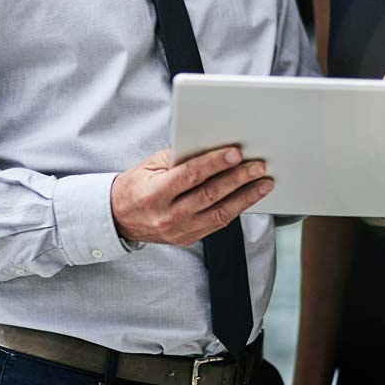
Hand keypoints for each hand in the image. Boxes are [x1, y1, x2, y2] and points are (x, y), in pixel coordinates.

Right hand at [110, 146, 272, 244]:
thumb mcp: (150, 165)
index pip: (190, 176)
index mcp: (155, 194)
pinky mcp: (188, 238)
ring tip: (264, 183)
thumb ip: (177, 156)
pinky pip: (217, 224)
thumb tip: (210, 146)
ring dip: (246, 197)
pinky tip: (249, 196)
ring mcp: (179, 231)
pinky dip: (236, 209)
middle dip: (238, 178)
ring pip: (220, 213)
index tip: (235, 152)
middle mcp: (168, 216)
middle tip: (258, 166)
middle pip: (210, 195)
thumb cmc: (137, 185)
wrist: (120, 218)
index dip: (214, 163)